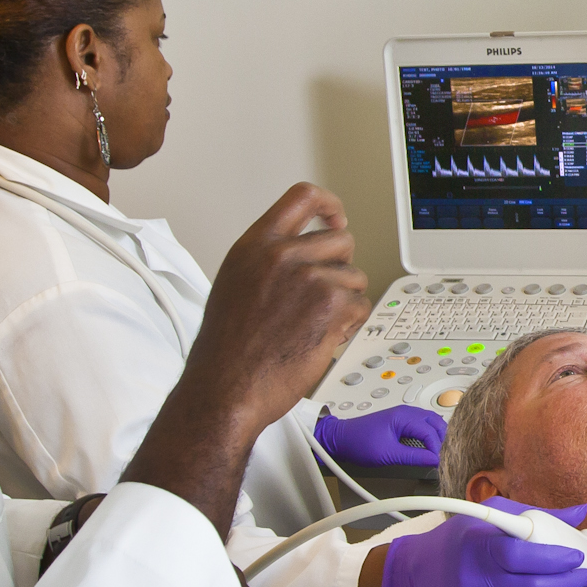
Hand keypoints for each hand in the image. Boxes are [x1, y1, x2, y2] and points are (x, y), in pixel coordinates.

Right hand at [126, 184, 369, 532]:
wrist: (226, 388)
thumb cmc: (225, 351)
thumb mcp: (235, 284)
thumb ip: (267, 262)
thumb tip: (299, 255)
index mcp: (256, 245)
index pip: (302, 197)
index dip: (329, 205)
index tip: (336, 218)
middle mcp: (283, 255)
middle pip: (341, 240)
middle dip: (341, 267)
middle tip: (326, 294)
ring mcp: (310, 278)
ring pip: (354, 277)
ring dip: (344, 302)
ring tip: (314, 325)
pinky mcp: (331, 306)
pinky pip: (361, 305)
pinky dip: (349, 325)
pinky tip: (323, 338)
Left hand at [315, 405, 445, 470]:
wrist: (340, 439)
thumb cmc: (358, 443)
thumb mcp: (387, 454)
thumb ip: (413, 457)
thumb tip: (433, 460)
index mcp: (403, 416)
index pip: (430, 431)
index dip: (437, 449)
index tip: (439, 463)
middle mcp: (406, 412)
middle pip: (436, 422)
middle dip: (443, 439)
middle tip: (445, 457)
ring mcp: (404, 415)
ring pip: (431, 422)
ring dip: (437, 436)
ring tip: (439, 453)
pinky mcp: (400, 421)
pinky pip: (422, 424)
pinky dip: (429, 434)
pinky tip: (429, 447)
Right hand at [376, 501, 586, 586]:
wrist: (417, 573)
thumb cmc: (460, 539)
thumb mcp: (491, 514)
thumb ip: (536, 515)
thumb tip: (581, 512)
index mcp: (479, 545)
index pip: (519, 555)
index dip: (551, 558)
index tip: (576, 556)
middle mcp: (476, 578)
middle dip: (566, 584)